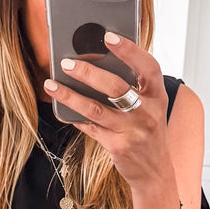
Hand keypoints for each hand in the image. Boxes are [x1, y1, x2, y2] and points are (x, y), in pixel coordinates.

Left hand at [43, 31, 171, 189]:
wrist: (155, 171)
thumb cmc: (149, 132)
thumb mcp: (150, 107)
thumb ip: (134, 87)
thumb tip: (98, 62)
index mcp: (158, 96)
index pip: (148, 67)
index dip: (129, 50)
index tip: (109, 36)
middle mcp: (148, 112)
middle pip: (116, 87)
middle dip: (89, 72)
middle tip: (67, 63)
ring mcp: (133, 131)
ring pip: (96, 109)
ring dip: (71, 95)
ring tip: (51, 84)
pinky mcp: (118, 147)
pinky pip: (91, 128)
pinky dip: (75, 117)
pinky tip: (61, 108)